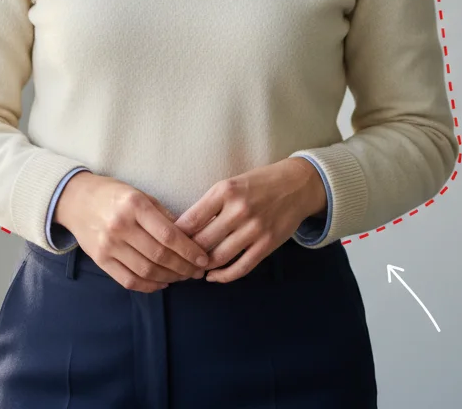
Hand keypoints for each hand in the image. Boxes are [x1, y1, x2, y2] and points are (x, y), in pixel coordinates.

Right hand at [53, 172, 210, 292]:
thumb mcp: (140, 194)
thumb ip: (162, 215)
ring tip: (183, 277)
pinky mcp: (100, 260)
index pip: (168, 234)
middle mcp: (120, 226)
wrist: (76, 200)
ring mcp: (108, 245)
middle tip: (197, 271)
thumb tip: (188, 236)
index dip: (189, 250)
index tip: (203, 258)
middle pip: (159, 256)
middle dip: (184, 267)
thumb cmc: (113, 194)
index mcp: (134, 205)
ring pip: (146, 271)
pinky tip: (162, 282)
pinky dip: (149, 286)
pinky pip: (129, 280)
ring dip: (170, 277)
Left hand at [172, 159, 324, 283]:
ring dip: (203, 267)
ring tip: (192, 270)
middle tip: (175, 262)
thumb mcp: (231, 184)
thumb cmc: (258, 184)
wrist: (296, 186)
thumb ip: (210, 204)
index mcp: (225, 191)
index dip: (175, 235)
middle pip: (202, 241)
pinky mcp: (267, 245)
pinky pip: (241, 267)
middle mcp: (239, 210)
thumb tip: (183, 229)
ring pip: (219, 257)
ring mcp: (254, 229)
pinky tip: (213, 276)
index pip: (191, 219)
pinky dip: (224, 276)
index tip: (165, 243)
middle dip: (186, 255)